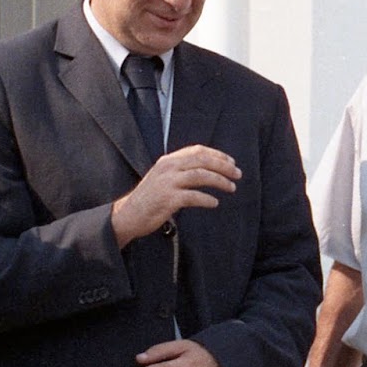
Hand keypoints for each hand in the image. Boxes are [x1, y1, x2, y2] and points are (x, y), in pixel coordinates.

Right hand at [111, 145, 239, 246]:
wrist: (128, 215)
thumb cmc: (149, 198)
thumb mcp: (163, 177)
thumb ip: (180, 170)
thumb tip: (208, 169)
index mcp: (168, 160)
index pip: (197, 150)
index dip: (217, 155)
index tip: (232, 162)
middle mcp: (168, 168)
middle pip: (202, 161)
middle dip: (224, 166)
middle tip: (238, 174)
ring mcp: (167, 183)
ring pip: (201, 176)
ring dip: (220, 181)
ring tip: (232, 188)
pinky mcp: (168, 199)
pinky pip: (193, 196)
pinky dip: (207, 199)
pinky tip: (214, 203)